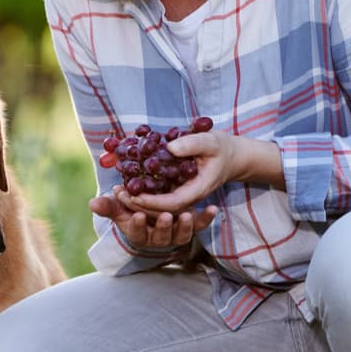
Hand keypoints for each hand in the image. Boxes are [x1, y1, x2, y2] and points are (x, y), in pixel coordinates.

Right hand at [89, 191, 216, 249]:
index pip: (137, 233)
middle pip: (161, 236)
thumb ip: (108, 206)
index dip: (138, 225)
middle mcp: (158, 238)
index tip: (138, 215)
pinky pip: (200, 225)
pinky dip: (207, 218)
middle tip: (166, 215)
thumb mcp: (120, 207)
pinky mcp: (191, 226)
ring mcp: (176, 234)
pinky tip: (212, 208)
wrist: (154, 208)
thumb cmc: (132, 208)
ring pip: (181, 234)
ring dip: (185, 225)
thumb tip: (92, 203)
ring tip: (186, 214)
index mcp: (139, 234)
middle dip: (164, 226)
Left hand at [122, 132, 284, 214]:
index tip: (134, 195)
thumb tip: (170, 148)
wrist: (232, 157)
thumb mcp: (210, 141)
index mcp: (198, 190)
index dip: (152, 202)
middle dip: (139, 204)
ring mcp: (182, 196)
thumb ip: (192, 144)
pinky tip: (127, 184)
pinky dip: (142, 194)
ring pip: (157, 207)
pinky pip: (158, 197)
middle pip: (161, 210)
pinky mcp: (176, 191)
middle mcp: (188, 198)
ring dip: (137, 201)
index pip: (173, 203)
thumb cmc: (222, 148)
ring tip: (118, 192)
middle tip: (118, 194)